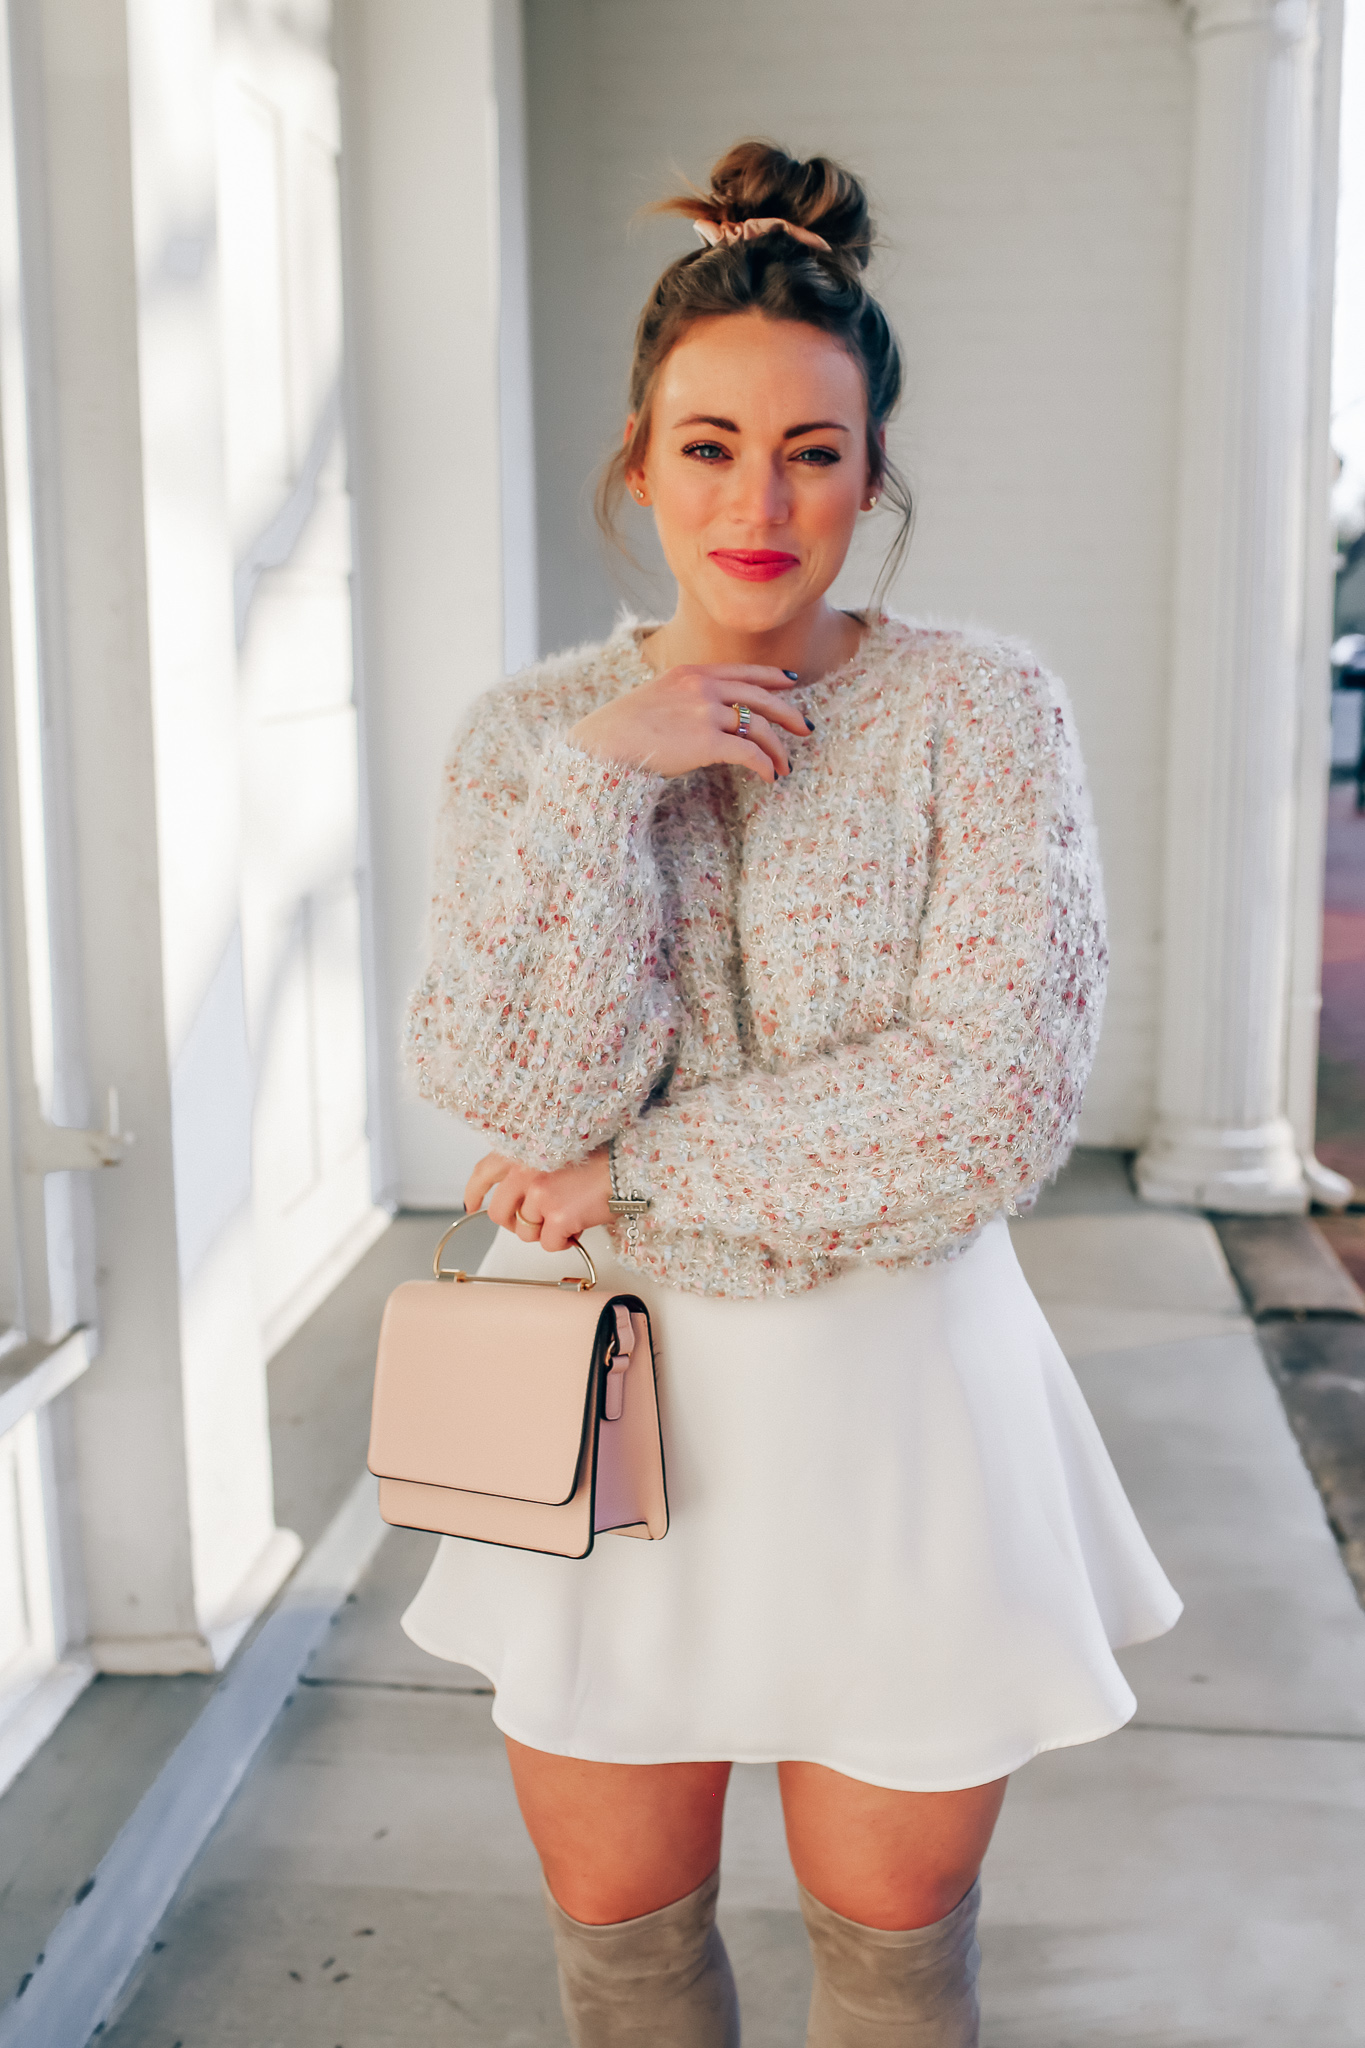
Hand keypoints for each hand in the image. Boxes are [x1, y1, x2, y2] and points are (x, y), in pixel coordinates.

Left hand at [464, 1148, 612, 1252]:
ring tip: (567, 1218)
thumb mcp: (556, 1150)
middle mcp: (525, 1170)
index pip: (484, 1172)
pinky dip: (563, 1241)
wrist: (628, 1165)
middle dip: (514, 1224)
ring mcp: (539, 1195)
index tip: (472, 1205)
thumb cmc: (600, 1157)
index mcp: (522, 1150)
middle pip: (499, 1213)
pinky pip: (548, 1243)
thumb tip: (518, 1197)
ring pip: (525, 1233)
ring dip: (544, 1232)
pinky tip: (577, 1227)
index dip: (475, 1192)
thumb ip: (531, 1166)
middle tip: (534, 1225)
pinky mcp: (557, 1217)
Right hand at [569, 663, 810, 783]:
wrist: (604, 745)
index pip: (743, 671)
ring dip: (777, 750)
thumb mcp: (657, 696)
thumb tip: (707, 714)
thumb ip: (685, 697)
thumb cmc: (623, 728)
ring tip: (785, 767)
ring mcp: (706, 712)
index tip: (791, 684)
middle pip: (761, 697)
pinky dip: (764, 766)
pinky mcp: (706, 741)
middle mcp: (703, 687)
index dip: (772, 677)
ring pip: (759, 728)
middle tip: (807, 729)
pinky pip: (749, 754)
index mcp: (693, 673)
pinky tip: (769, 777)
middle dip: (789, 714)